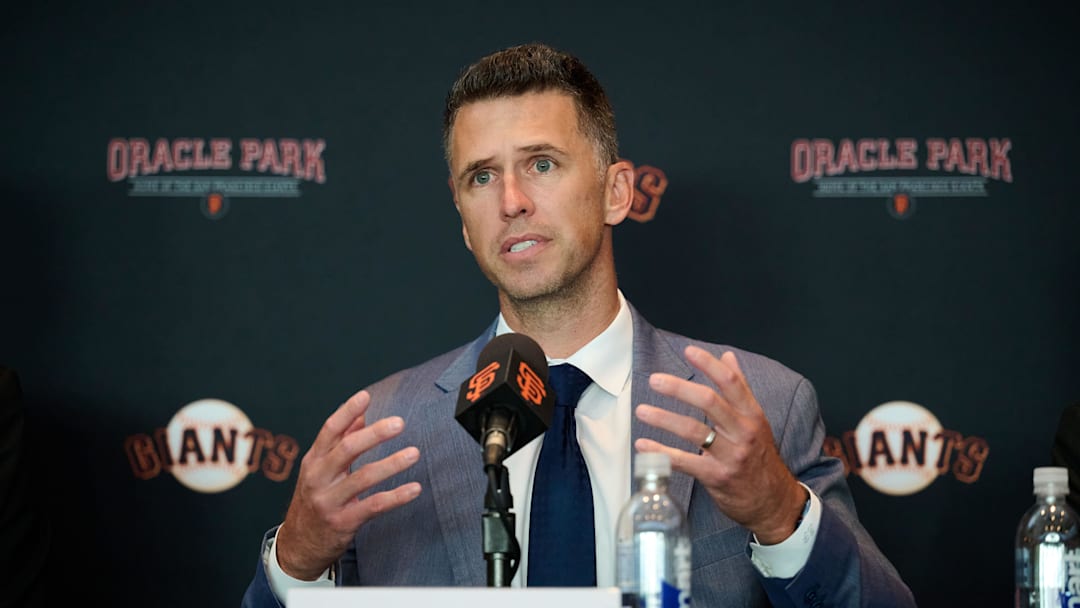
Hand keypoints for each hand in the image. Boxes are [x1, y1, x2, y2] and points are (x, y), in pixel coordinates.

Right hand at [275, 390, 421, 579]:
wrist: (299, 544)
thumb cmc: (315, 498)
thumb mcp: (321, 468)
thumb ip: (340, 441)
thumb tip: (361, 415)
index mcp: (314, 460)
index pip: (329, 430)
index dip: (347, 412)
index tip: (366, 396)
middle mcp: (318, 478)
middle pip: (346, 450)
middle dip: (374, 434)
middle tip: (399, 423)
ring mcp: (329, 501)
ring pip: (363, 478)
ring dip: (391, 464)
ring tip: (414, 453)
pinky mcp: (343, 522)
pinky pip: (373, 506)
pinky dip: (396, 497)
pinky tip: (415, 488)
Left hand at [634, 346, 805, 543]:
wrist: (773, 502)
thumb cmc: (760, 457)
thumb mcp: (756, 421)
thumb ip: (739, 388)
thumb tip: (727, 356)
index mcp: (752, 415)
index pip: (731, 383)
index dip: (709, 365)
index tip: (689, 352)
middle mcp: (743, 432)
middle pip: (710, 402)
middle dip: (679, 389)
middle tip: (655, 380)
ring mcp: (731, 456)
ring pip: (694, 431)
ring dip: (664, 419)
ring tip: (641, 411)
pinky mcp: (717, 477)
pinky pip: (685, 462)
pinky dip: (661, 452)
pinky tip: (643, 445)